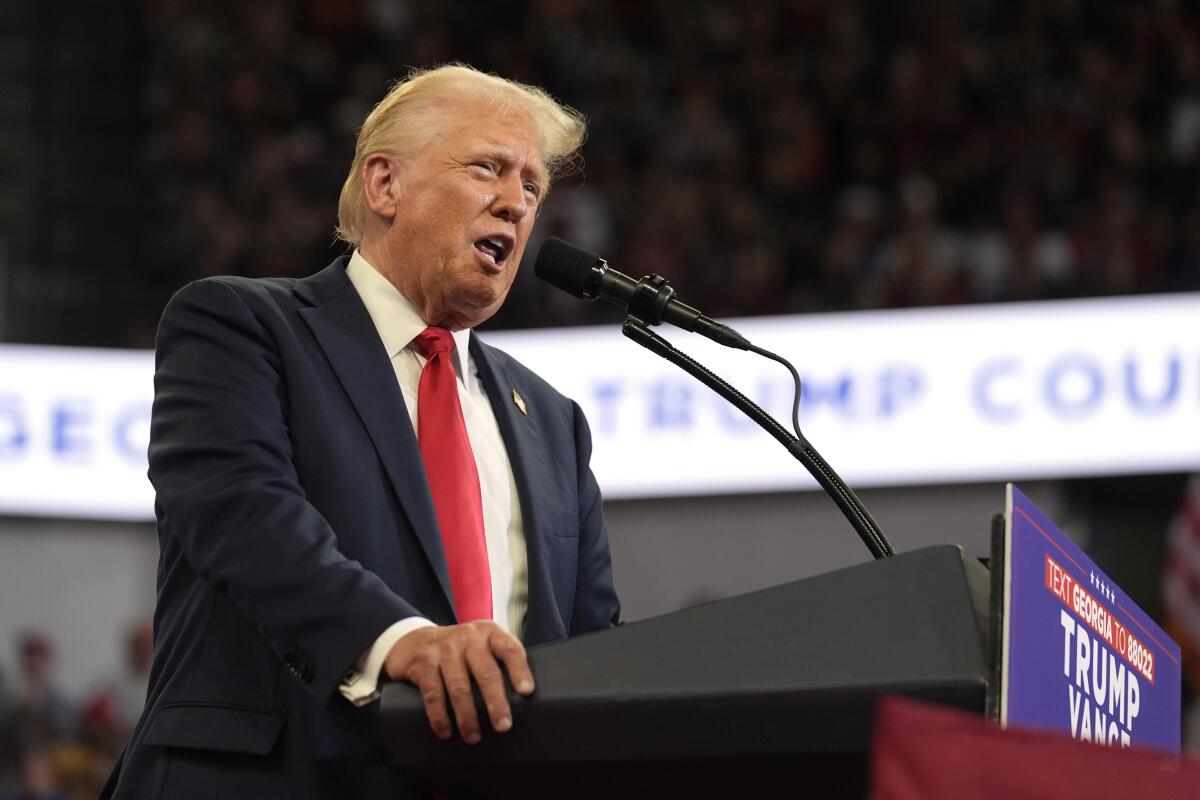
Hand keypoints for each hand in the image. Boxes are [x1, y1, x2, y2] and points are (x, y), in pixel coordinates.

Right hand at [383, 621, 534, 744]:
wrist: (416, 640)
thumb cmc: (460, 650)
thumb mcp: (482, 646)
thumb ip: (499, 662)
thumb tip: (522, 698)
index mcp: (489, 633)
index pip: (509, 649)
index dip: (519, 670)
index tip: (526, 691)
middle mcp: (468, 638)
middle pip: (486, 672)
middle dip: (496, 702)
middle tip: (503, 725)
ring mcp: (445, 649)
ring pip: (459, 687)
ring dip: (467, 716)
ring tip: (473, 736)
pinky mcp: (424, 663)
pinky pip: (434, 694)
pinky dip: (440, 717)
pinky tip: (446, 731)